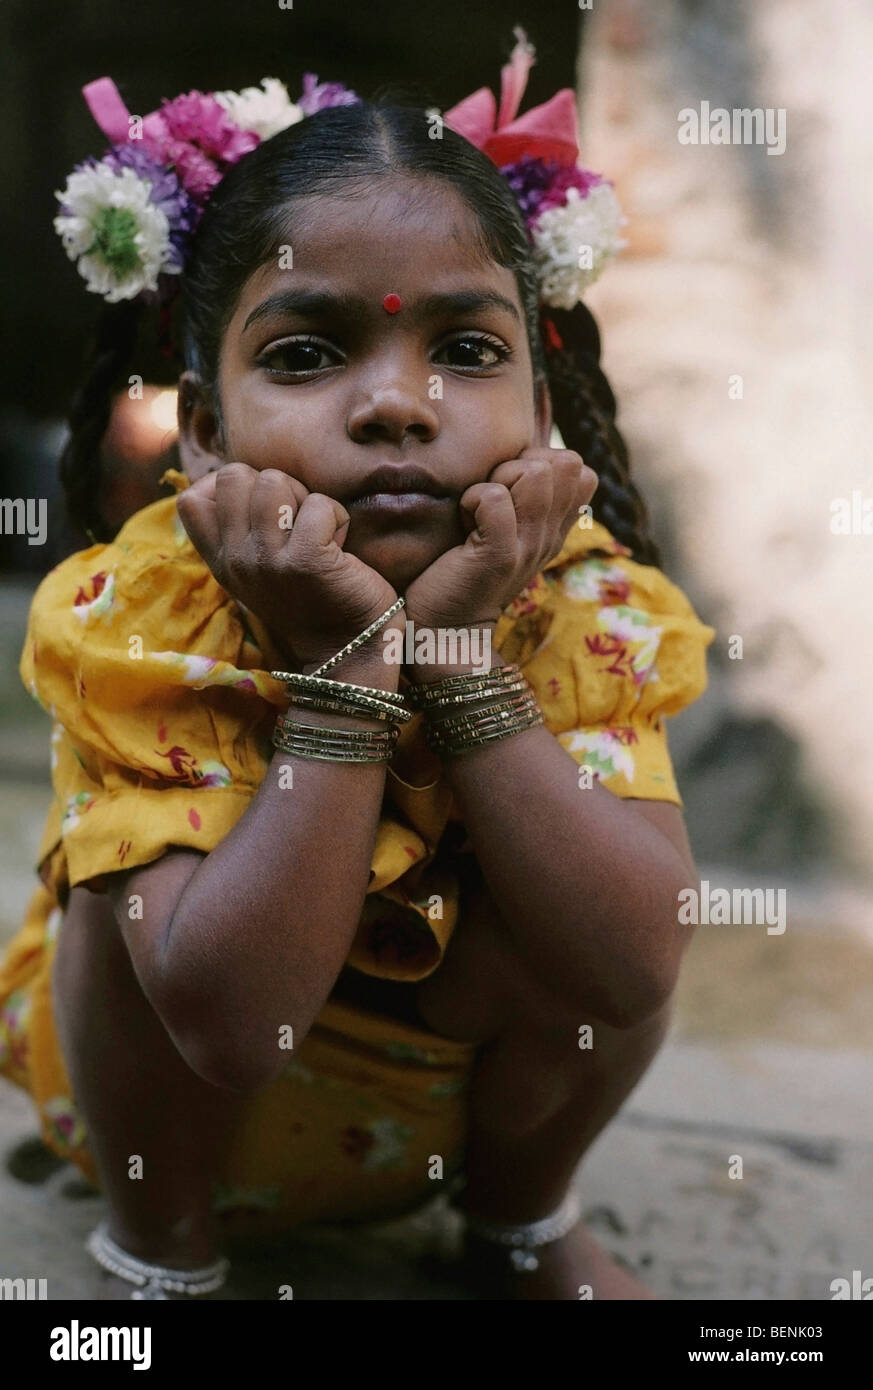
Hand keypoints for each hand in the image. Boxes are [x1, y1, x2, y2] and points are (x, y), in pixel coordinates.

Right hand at [176, 463, 398, 667]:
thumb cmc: (310, 597)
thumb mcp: (258, 568)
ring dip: (305, 499)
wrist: (347, 648)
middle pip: (234, 476)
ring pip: (274, 481)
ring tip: (317, 533)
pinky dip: (337, 518)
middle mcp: (236, 561)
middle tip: (295, 522)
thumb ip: (239, 529)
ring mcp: (267, 560)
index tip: (260, 510)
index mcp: (221, 561)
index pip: (190, 500)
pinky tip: (339, 548)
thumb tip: (239, 476)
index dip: (226, 487)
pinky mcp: (305, 560)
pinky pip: (319, 505)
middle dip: (273, 485)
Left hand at [404, 447, 597, 631]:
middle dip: (522, 464)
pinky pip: (494, 498)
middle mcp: (549, 537)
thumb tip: (519, 457)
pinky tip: (463, 525)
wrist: (444, 631)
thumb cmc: (460, 572)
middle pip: (566, 463)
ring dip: (497, 478)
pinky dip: (471, 500)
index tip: (509, 489)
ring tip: (477, 510)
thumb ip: (519, 500)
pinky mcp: (500, 556)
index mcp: (554, 529)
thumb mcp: (502, 532)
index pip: (581, 470)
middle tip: (492, 497)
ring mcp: (528, 547)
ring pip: (536, 472)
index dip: (542, 462)